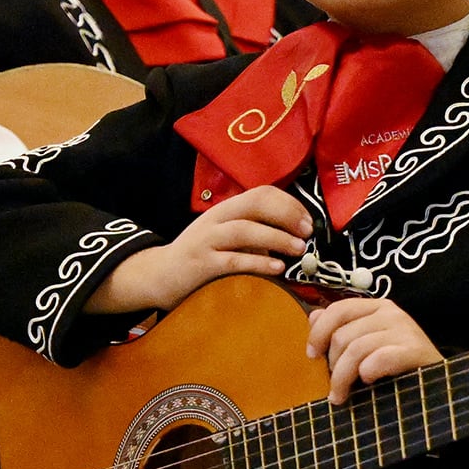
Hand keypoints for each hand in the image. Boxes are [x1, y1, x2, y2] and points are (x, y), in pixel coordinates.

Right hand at [97, 186, 310, 312]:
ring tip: (298, 249)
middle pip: (255, 205)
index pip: (261, 193)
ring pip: (245, 230)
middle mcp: (216, 219)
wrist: (160, 275)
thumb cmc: (202, 257)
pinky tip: (277, 268)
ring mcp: (207, 240)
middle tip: (307, 232)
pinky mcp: (202, 264)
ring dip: (276, 238)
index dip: (289, 203)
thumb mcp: (226, 237)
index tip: (308, 220)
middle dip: (286, 216)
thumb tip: (291, 237)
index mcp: (226, 209)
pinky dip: (258, 262)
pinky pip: (233, 260)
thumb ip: (254, 233)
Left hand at [305, 294, 443, 401]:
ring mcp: (405, 329)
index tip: (311, 355)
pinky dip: (368, 373)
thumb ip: (341, 330)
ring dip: (343, 378)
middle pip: (343, 335)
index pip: (338, 310)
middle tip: (334, 388)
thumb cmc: (399, 369)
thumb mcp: (367, 347)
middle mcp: (391, 312)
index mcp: (377, 307)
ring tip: (341, 396)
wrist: (440, 386)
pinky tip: (369, 382)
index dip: (319, 333)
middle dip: (332, 365)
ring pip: (356, 349)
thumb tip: (313, 316)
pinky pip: (378, 359)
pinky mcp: (415, 350)